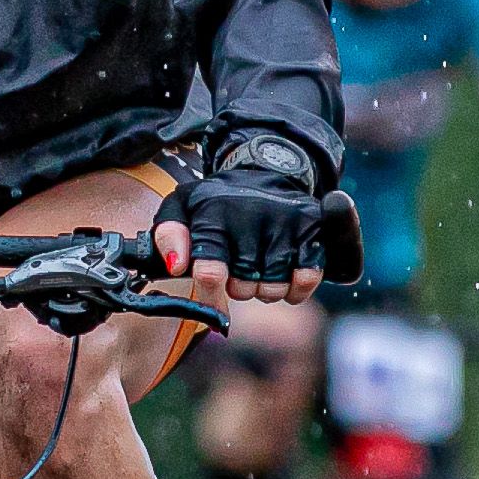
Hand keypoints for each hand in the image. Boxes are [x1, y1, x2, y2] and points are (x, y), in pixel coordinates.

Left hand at [160, 144, 327, 305]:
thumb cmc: (218, 202)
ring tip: (260, 267)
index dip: (211, 299)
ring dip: (265, 289)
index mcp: (214, 213)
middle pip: (243, 287)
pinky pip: (306, 279)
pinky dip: (296, 288)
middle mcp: (250, 216)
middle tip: (238, 268)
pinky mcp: (311, 229)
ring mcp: (284, 223)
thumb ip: (167, 237)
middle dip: (238, 287)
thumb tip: (175, 267)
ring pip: (273, 288)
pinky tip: (286, 275)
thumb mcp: (182, 208)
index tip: (213, 308)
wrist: (267, 170)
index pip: (211, 272)